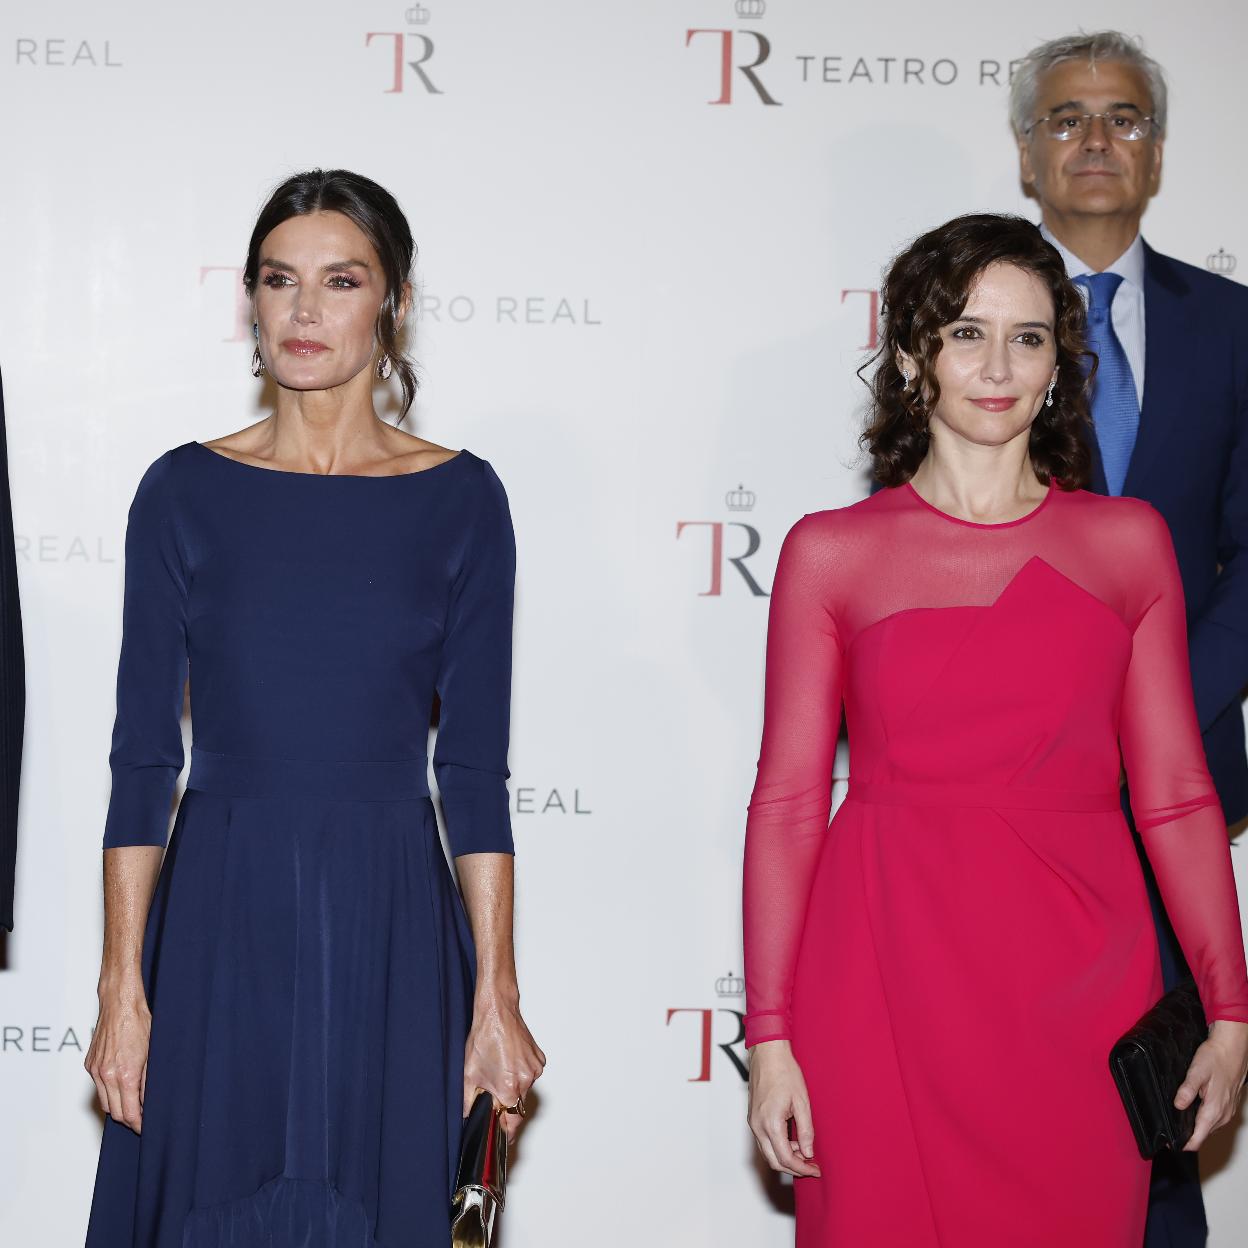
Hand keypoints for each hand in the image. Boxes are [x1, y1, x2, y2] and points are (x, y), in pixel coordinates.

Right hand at [85, 982, 150, 1133]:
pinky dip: (109, 1092)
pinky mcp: (89, 1064)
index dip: (138, 1124)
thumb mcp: (152, 1054)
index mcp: (125, 1075)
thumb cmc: (140, 1023)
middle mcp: (106, 1076)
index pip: (129, 1113)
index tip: (146, 1127)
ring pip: (104, 1102)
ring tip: (133, 1105)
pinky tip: (122, 1087)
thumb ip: (148, 1081)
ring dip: (118, 1107)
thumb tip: (148, 1102)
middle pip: (114, 1113)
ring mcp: (95, 1070)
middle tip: (142, 1118)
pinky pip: (98, 1087)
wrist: (120, 1003)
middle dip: (128, 1119)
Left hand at [463, 988, 545, 1140]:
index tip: (502, 1137)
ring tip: (499, 1070)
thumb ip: (468, 1103)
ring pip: (524, 1090)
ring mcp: (535, 1069)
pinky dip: (520, 1074)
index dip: (505, 1132)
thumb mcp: (468, 1075)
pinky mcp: (539, 1060)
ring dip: (513, 1087)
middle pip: (517, 1106)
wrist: (498, 1013)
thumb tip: (469, 1118)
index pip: (511, 1124)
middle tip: (492, 1091)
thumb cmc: (484, 1039)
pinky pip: (530, 1076)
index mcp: (509, 1089)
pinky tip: (509, 1061)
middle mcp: (526, 1081)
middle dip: (505, 1104)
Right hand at [747, 1039, 820, 1177]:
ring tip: (804, 1151)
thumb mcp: (802, 1102)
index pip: (786, 1159)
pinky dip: (778, 1146)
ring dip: (785, 1157)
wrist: (767, 1054)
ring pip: (767, 1153)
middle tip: (811, 1166)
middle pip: (774, 1161)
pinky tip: (792, 1139)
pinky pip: (764, 1141)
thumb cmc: (785, 1072)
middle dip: (793, 1168)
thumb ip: (806, 1131)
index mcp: (771, 1123)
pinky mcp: (753, 1117)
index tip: (816, 1169)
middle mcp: (758, 1126)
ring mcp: (753, 1122)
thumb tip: (808, 1153)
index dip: (803, 1168)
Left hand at [1177, 1019, 1247, 1150]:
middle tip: (1170, 1134)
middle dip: (1188, 1137)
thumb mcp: (1196, 1072)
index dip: (1184, 1144)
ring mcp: (1227, 1111)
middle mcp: (1222, 1115)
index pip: (1198, 1138)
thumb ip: (1187, 1091)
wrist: (1233, 1049)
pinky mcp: (1228, 1106)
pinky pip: (1215, 1120)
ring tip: (1179, 1126)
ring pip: (1209, 1128)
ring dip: (1196, 1129)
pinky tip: (1193, 1112)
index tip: (1171, 1145)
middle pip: (1203, 1135)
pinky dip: (1203, 1121)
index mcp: (1213, 1110)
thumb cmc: (1215, 1058)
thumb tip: (1177, 1106)